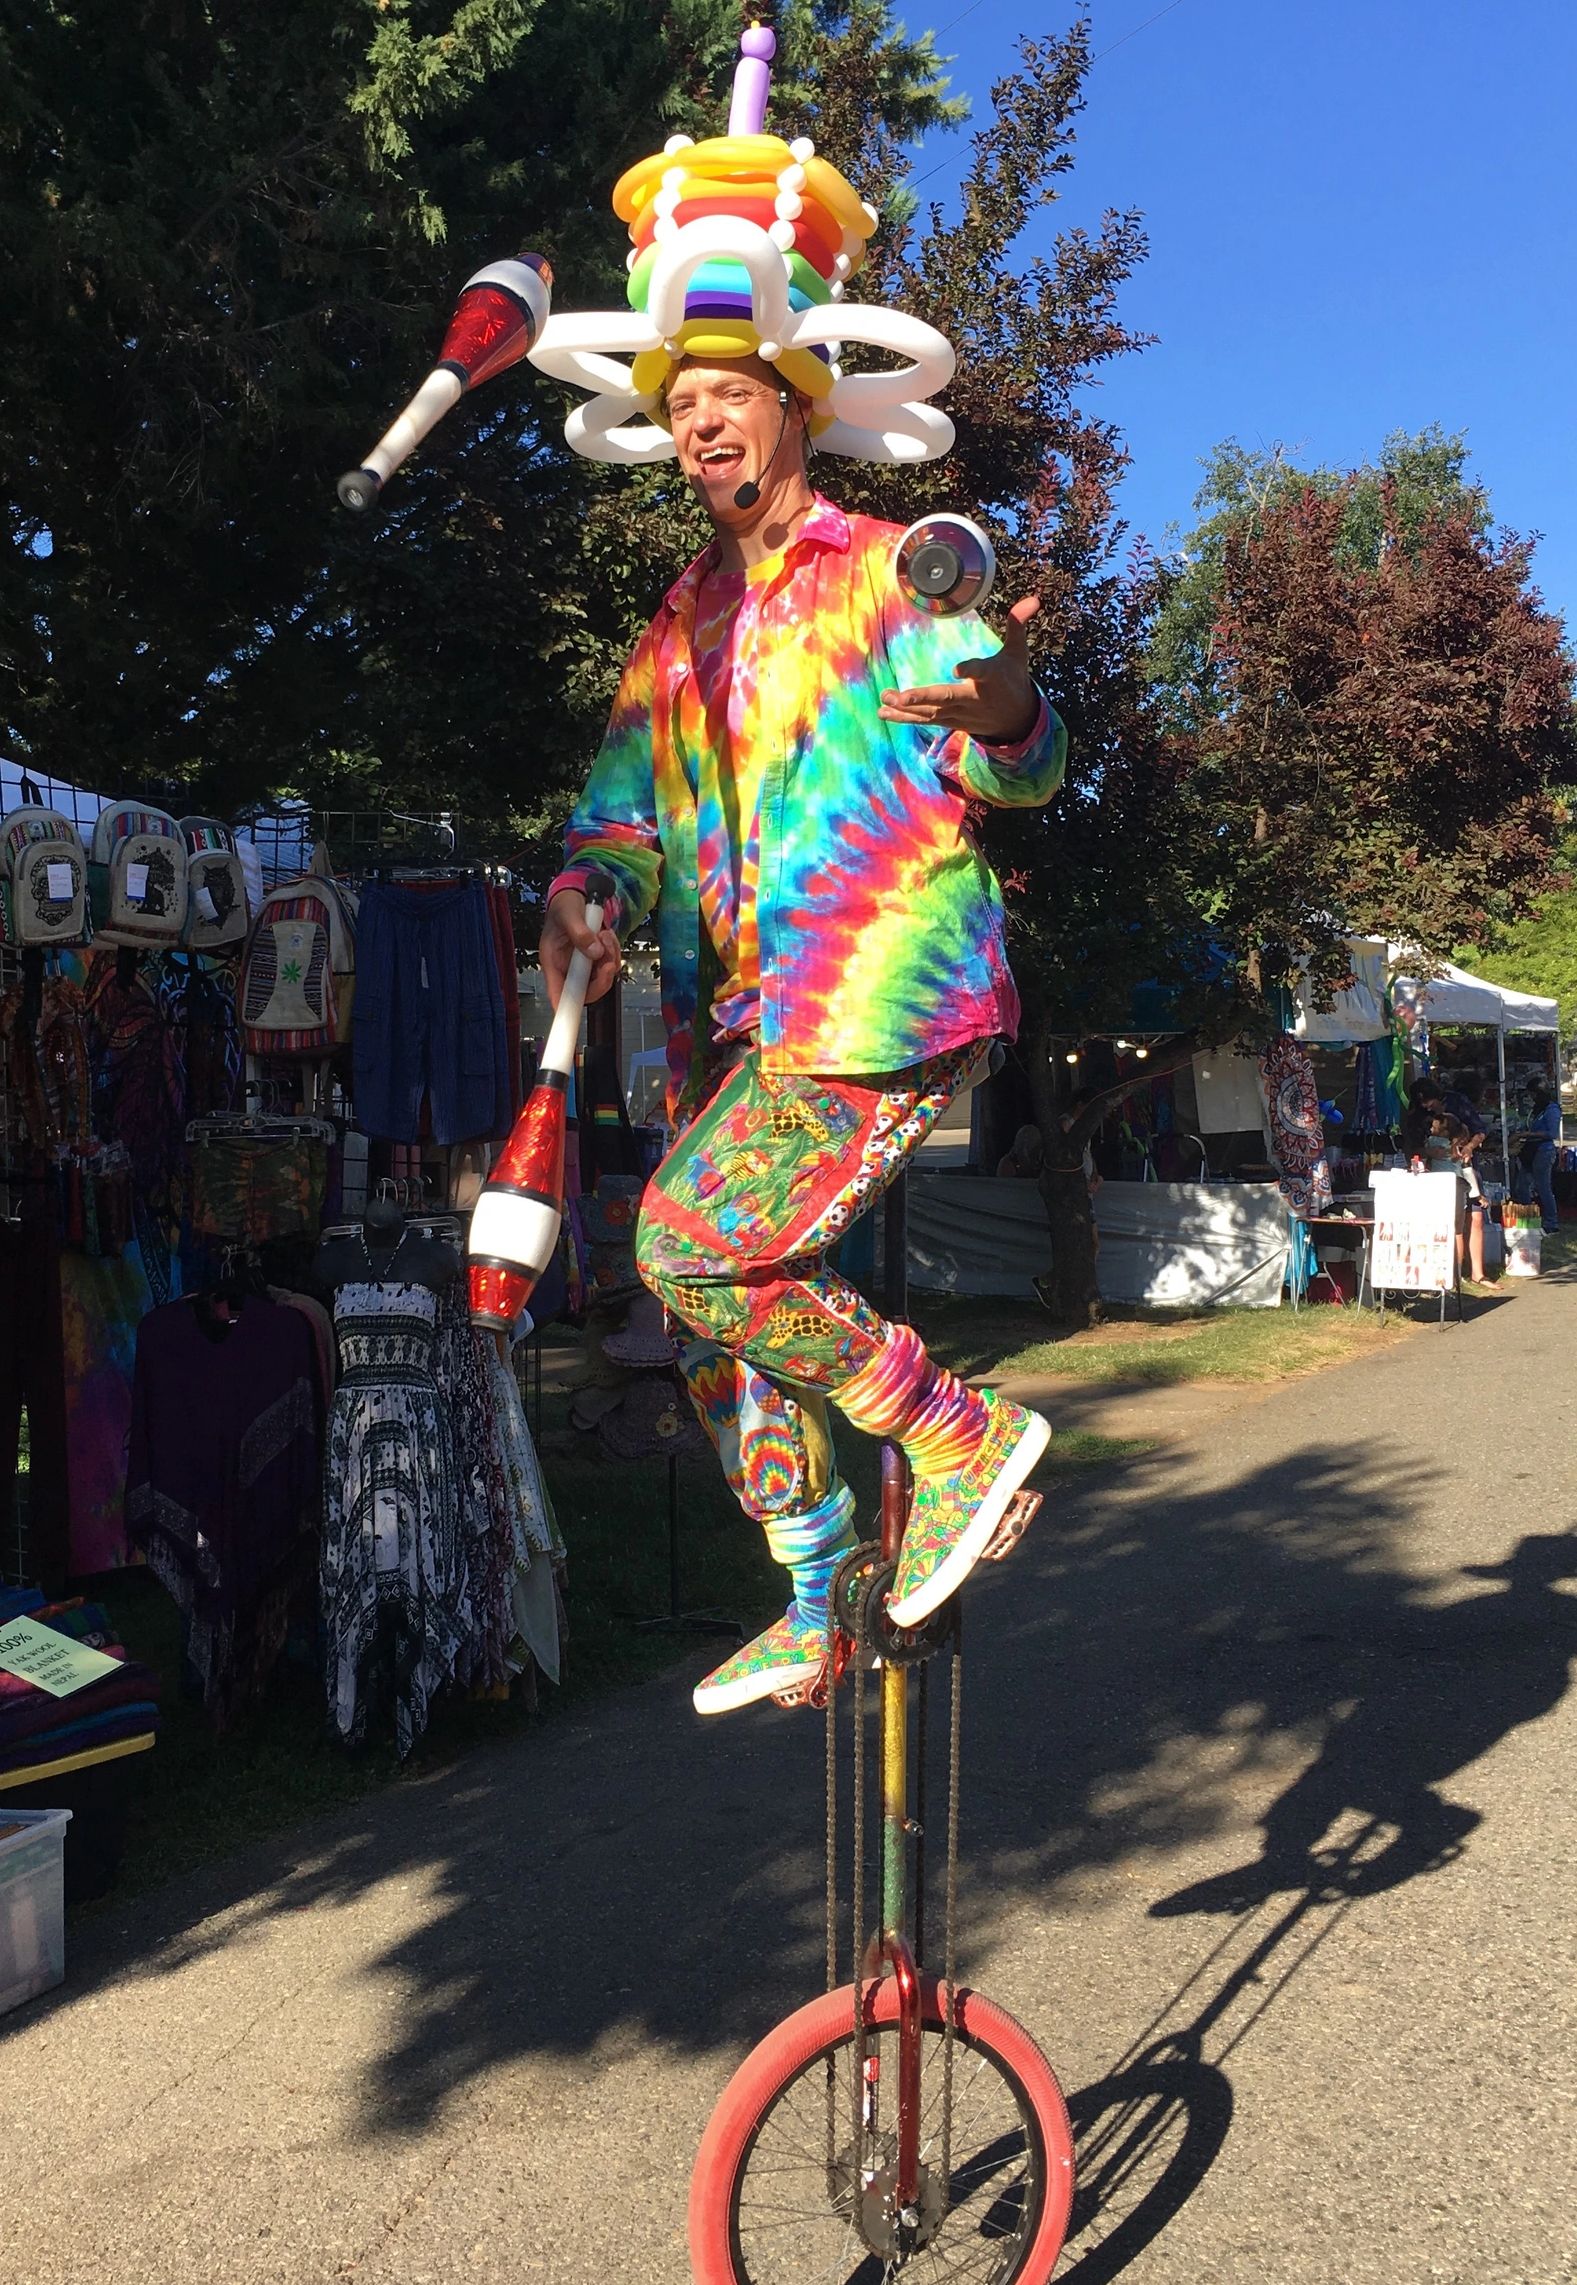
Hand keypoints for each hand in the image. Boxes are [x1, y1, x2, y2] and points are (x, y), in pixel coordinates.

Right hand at [540, 889, 620, 1008]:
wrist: (574, 895)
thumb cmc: (563, 905)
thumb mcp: (568, 913)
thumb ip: (580, 932)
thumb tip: (595, 951)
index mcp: (553, 963)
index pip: (558, 996)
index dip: (565, 1011)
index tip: (571, 1018)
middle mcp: (568, 969)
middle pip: (587, 992)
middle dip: (602, 979)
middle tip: (607, 959)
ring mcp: (584, 965)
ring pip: (603, 978)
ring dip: (610, 958)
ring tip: (603, 935)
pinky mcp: (597, 959)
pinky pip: (611, 964)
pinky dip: (614, 951)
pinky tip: (606, 935)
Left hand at [879, 594, 1041, 744]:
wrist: (1016, 720)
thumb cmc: (1013, 680)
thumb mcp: (1018, 653)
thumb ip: (1018, 625)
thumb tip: (1033, 599)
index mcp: (990, 678)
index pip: (981, 672)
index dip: (971, 670)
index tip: (958, 669)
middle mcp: (973, 699)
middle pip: (947, 698)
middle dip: (924, 697)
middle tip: (902, 695)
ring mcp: (959, 713)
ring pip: (931, 712)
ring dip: (906, 707)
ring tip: (885, 698)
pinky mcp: (950, 721)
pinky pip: (925, 720)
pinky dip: (904, 718)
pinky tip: (883, 712)